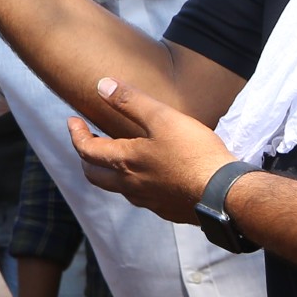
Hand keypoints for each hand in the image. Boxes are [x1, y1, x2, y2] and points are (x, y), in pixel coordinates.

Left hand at [68, 77, 232, 224]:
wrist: (225, 194)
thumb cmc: (194, 153)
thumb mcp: (162, 118)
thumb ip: (131, 102)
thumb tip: (102, 85)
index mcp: (125, 162)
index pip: (86, 150)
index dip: (76, 134)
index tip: (72, 121)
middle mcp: (131, 185)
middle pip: (94, 175)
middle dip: (86, 156)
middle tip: (89, 141)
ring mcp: (149, 201)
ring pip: (118, 188)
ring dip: (111, 172)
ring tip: (119, 157)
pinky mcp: (168, 210)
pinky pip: (143, 198)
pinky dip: (135, 184)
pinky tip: (150, 177)